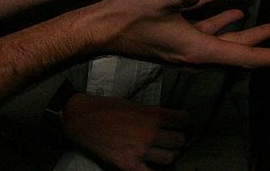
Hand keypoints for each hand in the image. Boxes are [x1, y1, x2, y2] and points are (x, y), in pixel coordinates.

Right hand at [62, 94, 187, 170]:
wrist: (84, 120)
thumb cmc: (107, 108)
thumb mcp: (134, 104)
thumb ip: (152, 113)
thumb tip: (167, 121)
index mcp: (152, 114)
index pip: (183, 120)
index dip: (184, 121)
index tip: (183, 123)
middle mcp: (150, 133)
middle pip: (179, 141)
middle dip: (177, 139)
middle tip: (172, 138)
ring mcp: (141, 151)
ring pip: (170, 159)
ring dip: (168, 155)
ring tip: (161, 152)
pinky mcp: (130, 165)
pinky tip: (151, 166)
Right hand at [95, 0, 269, 68]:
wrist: (99, 29)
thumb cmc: (124, 17)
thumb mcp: (154, 1)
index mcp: (196, 49)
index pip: (244, 56)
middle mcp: (195, 53)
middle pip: (241, 52)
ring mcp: (186, 48)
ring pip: (228, 44)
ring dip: (251, 36)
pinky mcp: (177, 40)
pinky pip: (211, 35)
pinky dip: (226, 25)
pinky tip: (233, 14)